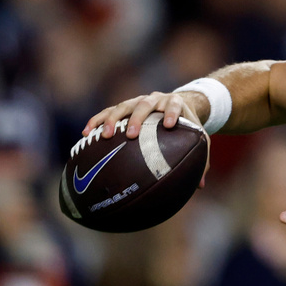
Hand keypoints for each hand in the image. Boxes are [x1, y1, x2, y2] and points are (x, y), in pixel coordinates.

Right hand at [82, 91, 210, 186]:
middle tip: (132, 135)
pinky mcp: (124, 106)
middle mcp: (155, 99)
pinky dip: (97, 121)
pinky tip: (85, 134)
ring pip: (123, 106)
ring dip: (112, 119)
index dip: (172, 112)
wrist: (178, 104)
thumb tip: (200, 186)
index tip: (169, 124)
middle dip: (138, 119)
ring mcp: (138, 101)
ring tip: (104, 135)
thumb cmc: (188, 125)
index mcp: (175, 103)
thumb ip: (201, 158)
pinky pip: (107, 112)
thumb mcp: (198, 137)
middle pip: (144, 104)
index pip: (174, 105)